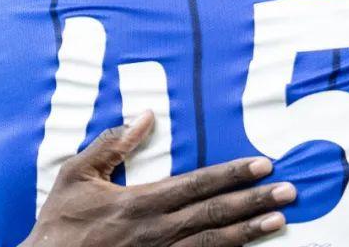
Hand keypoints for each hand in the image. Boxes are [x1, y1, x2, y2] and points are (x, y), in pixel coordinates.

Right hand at [22, 111, 294, 246]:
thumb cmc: (58, 226)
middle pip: (214, 214)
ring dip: (249, 232)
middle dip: (254, 202)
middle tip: (289, 192)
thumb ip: (112, 145)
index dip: (231, 174)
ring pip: (213, 245)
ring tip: (281, 221)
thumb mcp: (76, 177)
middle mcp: (156, 232)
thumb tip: (145, 114)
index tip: (263, 164)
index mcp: (140, 203)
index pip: (197, 184)